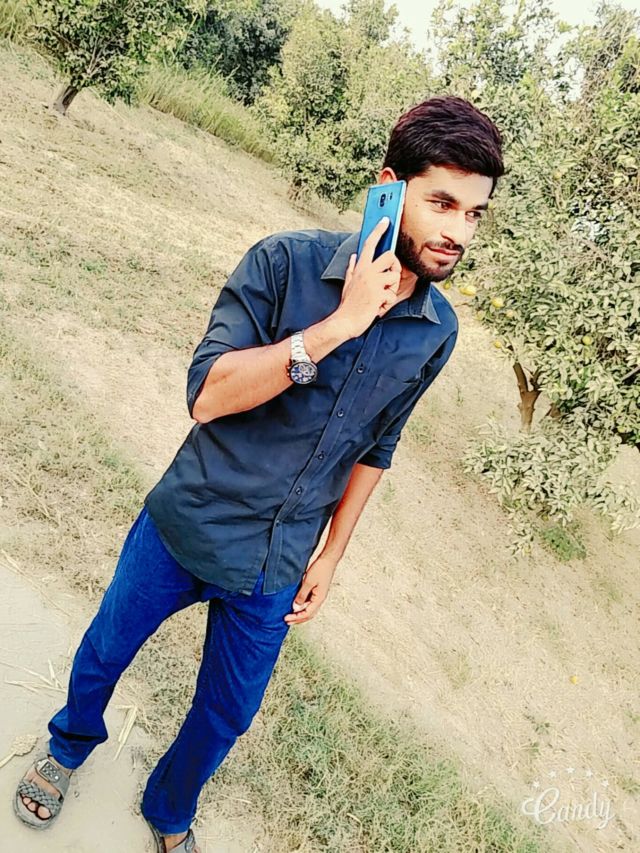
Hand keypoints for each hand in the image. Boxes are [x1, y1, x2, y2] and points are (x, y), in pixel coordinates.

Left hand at [283, 553, 337, 624]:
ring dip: (300, 613)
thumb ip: (302, 595)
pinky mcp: (317, 590)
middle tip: (287, 621)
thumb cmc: (320, 569)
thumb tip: (296, 607)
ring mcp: (319, 595)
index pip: (307, 613)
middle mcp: (320, 599)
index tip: (287, 619)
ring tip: (291, 615)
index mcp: (319, 599)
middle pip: (309, 614)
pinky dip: (302, 605)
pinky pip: (309, 602)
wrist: (328, 559)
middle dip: (298, 619)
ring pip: (309, 608)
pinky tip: (296, 604)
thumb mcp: (308, 582)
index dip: (296, 618)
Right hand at [333, 217, 401, 338]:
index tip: (385, 220)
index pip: (369, 244)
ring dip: (391, 290)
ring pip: (395, 277)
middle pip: (390, 257)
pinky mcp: (377, 294)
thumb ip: (351, 269)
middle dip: (394, 268)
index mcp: (359, 268)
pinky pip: (392, 295)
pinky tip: (377, 308)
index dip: (378, 231)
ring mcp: (372, 282)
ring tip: (380, 299)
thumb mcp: (347, 284)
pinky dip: (386, 304)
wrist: (344, 322)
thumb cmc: (347, 305)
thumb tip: (353, 255)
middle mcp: (366, 271)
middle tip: (388, 282)